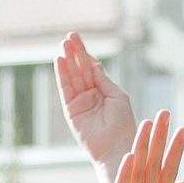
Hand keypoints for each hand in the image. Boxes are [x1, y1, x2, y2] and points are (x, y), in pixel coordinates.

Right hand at [55, 31, 137, 170]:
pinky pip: (66, 90)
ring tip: (62, 44)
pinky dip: (62, 76)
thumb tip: (94, 65)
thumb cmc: (123, 124)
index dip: (85, 54)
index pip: (91, 68)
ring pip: (72, 77)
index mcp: (103, 91)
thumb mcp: (117, 96)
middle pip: (80, 70)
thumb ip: (103, 81)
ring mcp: (80, 103)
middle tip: (69, 36)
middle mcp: (90, 95)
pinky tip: (60, 61)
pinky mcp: (71, 112)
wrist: (117, 146)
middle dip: (75, 53)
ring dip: (67, 61)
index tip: (77, 39)